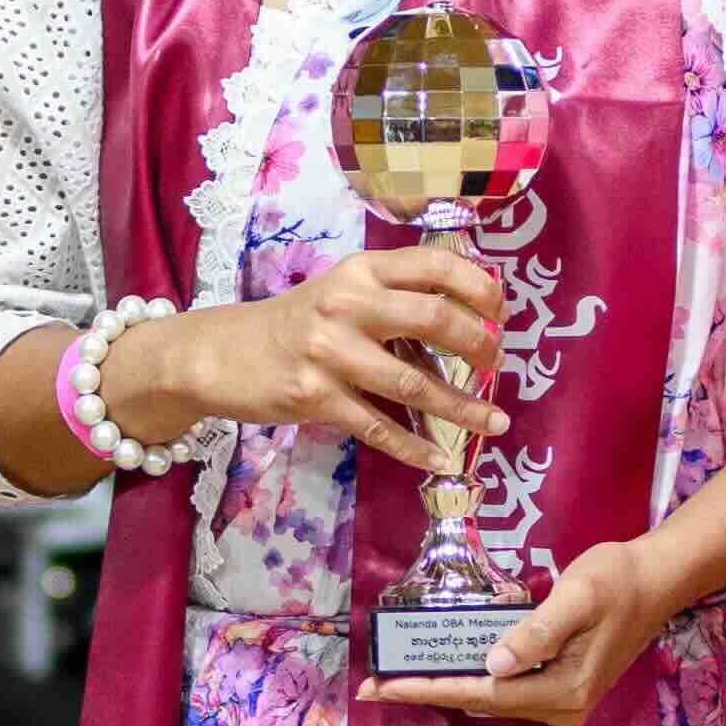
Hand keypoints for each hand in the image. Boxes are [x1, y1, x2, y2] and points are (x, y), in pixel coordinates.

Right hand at [107, 242, 501, 477]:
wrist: (222, 353)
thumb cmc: (296, 323)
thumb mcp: (343, 291)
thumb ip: (396, 295)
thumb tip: (471, 316)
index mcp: (361, 269)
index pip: (436, 264)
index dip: (480, 287)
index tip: (503, 313)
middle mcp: (347, 303)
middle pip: (434, 318)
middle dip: (479, 345)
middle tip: (498, 365)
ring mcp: (329, 352)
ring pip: (413, 383)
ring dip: (462, 408)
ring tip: (496, 423)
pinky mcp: (314, 397)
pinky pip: (379, 427)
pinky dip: (416, 448)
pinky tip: (443, 461)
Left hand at [361, 530, 674, 725]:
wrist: (658, 578)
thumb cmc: (618, 579)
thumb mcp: (576, 596)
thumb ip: (535, 631)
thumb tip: (492, 664)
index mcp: (564, 689)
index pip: (484, 693)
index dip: (429, 689)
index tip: (384, 687)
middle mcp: (562, 705)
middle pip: (481, 701)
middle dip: (427, 691)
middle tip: (374, 686)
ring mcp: (563, 699)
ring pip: (492, 697)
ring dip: (445, 686)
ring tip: (397, 678)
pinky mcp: (561, 685)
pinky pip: (506, 687)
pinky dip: (471, 678)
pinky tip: (442, 668)